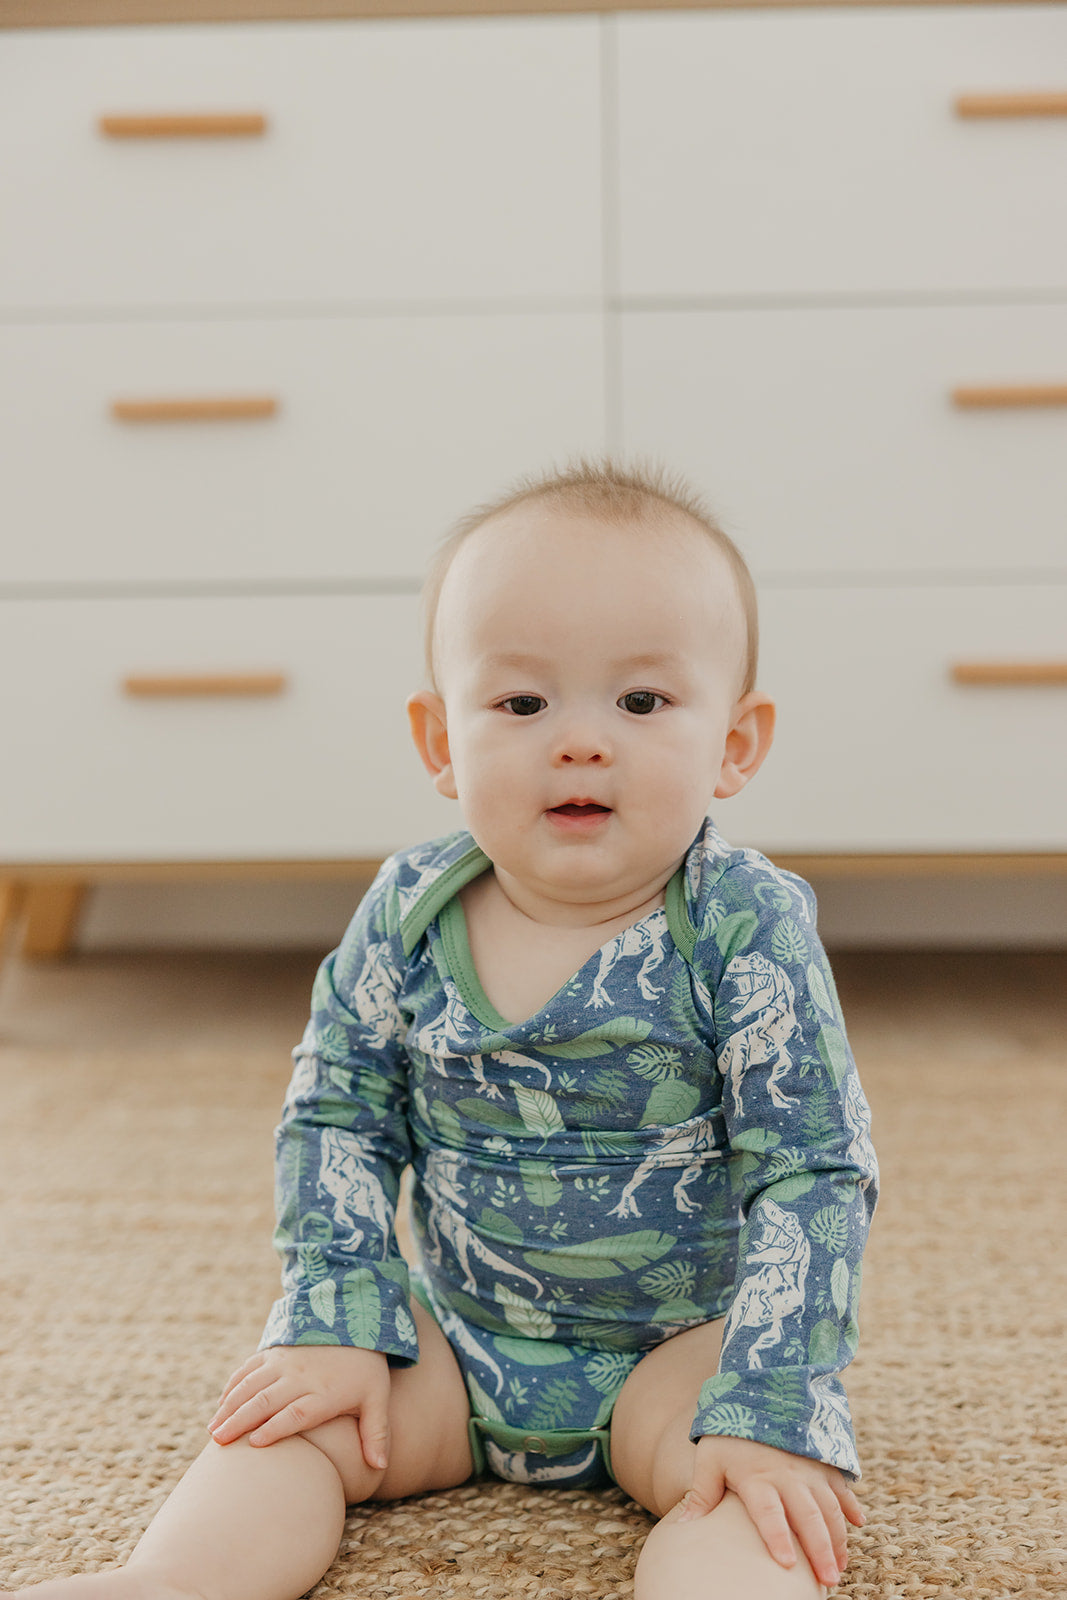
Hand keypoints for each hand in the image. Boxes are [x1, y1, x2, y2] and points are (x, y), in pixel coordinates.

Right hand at [208, 1344, 391, 1469]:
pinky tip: (221, 1403)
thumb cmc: (366, 1369)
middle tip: (219, 1442)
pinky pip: (250, 1367)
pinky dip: (234, 1384)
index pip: (297, 1413)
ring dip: (231, 1405)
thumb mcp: (377, 1399)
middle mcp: (301, 1377)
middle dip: (240, 1421)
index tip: (254, 1444)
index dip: (275, 1428)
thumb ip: (377, 1433)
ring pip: (252, 1384)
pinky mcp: (276, 1351)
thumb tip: (380, 1467)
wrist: (356, 1322)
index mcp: (324, 1393)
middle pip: (266, 1400)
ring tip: (213, 1429)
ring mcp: (286, 1362)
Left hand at [677, 1435, 864, 1589]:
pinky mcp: (822, 1461)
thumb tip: (683, 1527)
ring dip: (838, 1538)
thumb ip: (701, 1492)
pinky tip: (858, 1522)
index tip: (786, 1564)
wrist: (757, 1393)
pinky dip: (851, 1504)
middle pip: (807, 1517)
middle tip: (828, 1581)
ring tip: (840, 1566)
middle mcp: (787, 1475)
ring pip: (829, 1507)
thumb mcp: (709, 1457)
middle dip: (820, 1550)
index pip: (768, 1513)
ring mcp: (808, 1469)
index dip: (777, 1537)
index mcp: (757, 1478)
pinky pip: (840, 1485)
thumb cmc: (729, 1433)